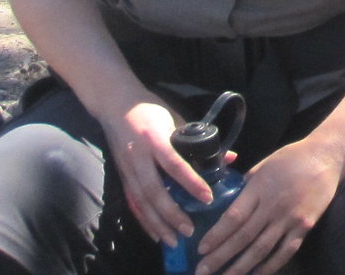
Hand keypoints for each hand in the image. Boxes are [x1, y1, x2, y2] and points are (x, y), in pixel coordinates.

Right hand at [107, 98, 202, 248]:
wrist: (115, 105)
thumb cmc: (150, 109)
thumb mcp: (176, 118)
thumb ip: (198, 140)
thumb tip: (229, 158)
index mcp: (154, 137)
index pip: (174, 163)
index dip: (191, 182)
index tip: (207, 197)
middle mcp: (139, 156)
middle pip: (154, 190)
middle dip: (171, 214)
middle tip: (189, 230)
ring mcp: (127, 168)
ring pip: (141, 202)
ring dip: (157, 223)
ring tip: (173, 240)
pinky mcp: (122, 176)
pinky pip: (133, 203)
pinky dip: (144, 220)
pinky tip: (156, 233)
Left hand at [196, 134, 344, 274]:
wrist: (328, 156)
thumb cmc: (293, 157)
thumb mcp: (265, 164)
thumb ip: (247, 185)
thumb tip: (230, 201)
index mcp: (260, 187)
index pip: (233, 217)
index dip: (216, 236)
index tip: (201, 249)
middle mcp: (273, 205)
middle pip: (243, 237)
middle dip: (220, 257)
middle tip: (202, 272)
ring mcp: (290, 218)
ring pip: (261, 249)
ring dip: (240, 267)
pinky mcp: (305, 226)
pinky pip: (284, 251)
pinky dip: (269, 266)